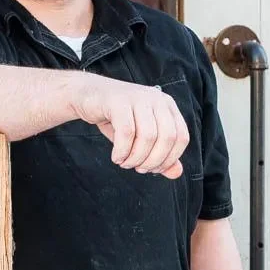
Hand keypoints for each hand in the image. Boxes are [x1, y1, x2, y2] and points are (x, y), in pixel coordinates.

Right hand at [70, 75, 189, 178]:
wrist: (88, 96)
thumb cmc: (117, 119)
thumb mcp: (141, 137)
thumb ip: (161, 155)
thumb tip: (177, 173)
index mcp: (167, 106)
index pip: (182, 137)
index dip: (170, 159)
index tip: (154, 169)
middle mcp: (156, 99)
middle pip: (167, 137)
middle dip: (153, 161)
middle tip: (138, 168)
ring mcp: (138, 97)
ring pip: (148, 136)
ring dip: (136, 157)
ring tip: (125, 163)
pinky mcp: (118, 101)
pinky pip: (126, 132)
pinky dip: (122, 151)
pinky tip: (116, 157)